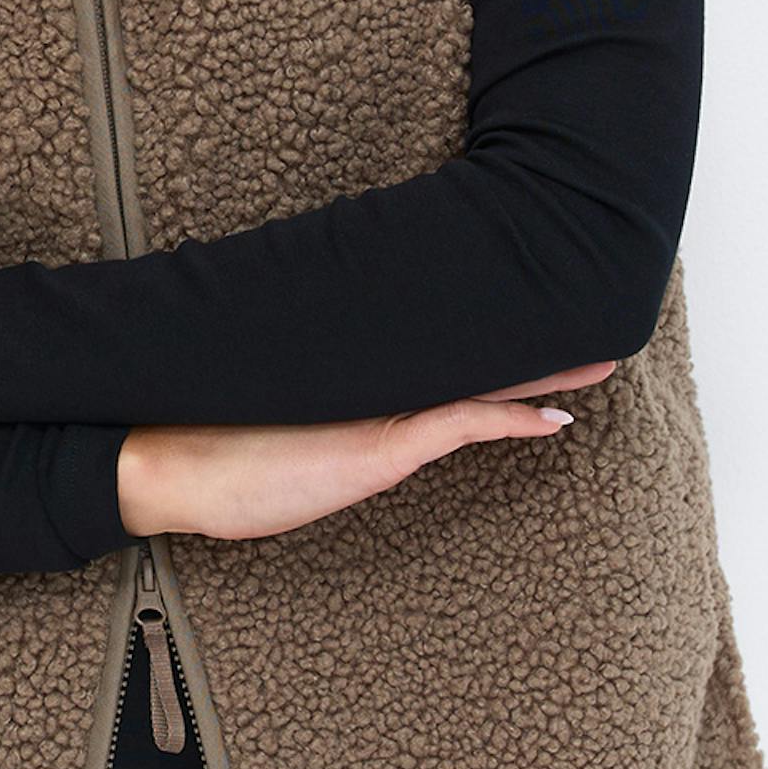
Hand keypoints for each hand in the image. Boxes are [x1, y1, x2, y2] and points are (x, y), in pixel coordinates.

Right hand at [114, 360, 619, 541]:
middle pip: (474, 353)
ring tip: (600, 359)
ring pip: (481, 381)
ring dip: (544, 373)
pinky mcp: (380, 444)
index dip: (492, 334)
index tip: (532, 310)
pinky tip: (556, 418)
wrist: (167, 459)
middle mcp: (378, 383)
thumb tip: (327, 410)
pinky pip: (462, 426)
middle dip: (534, 339)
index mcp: (359, 375)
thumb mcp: (277, 419)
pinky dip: (512, 419)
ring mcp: (381, 409)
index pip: (442, 349)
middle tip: (593, 308)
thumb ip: (316, 408)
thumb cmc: (211, 449)